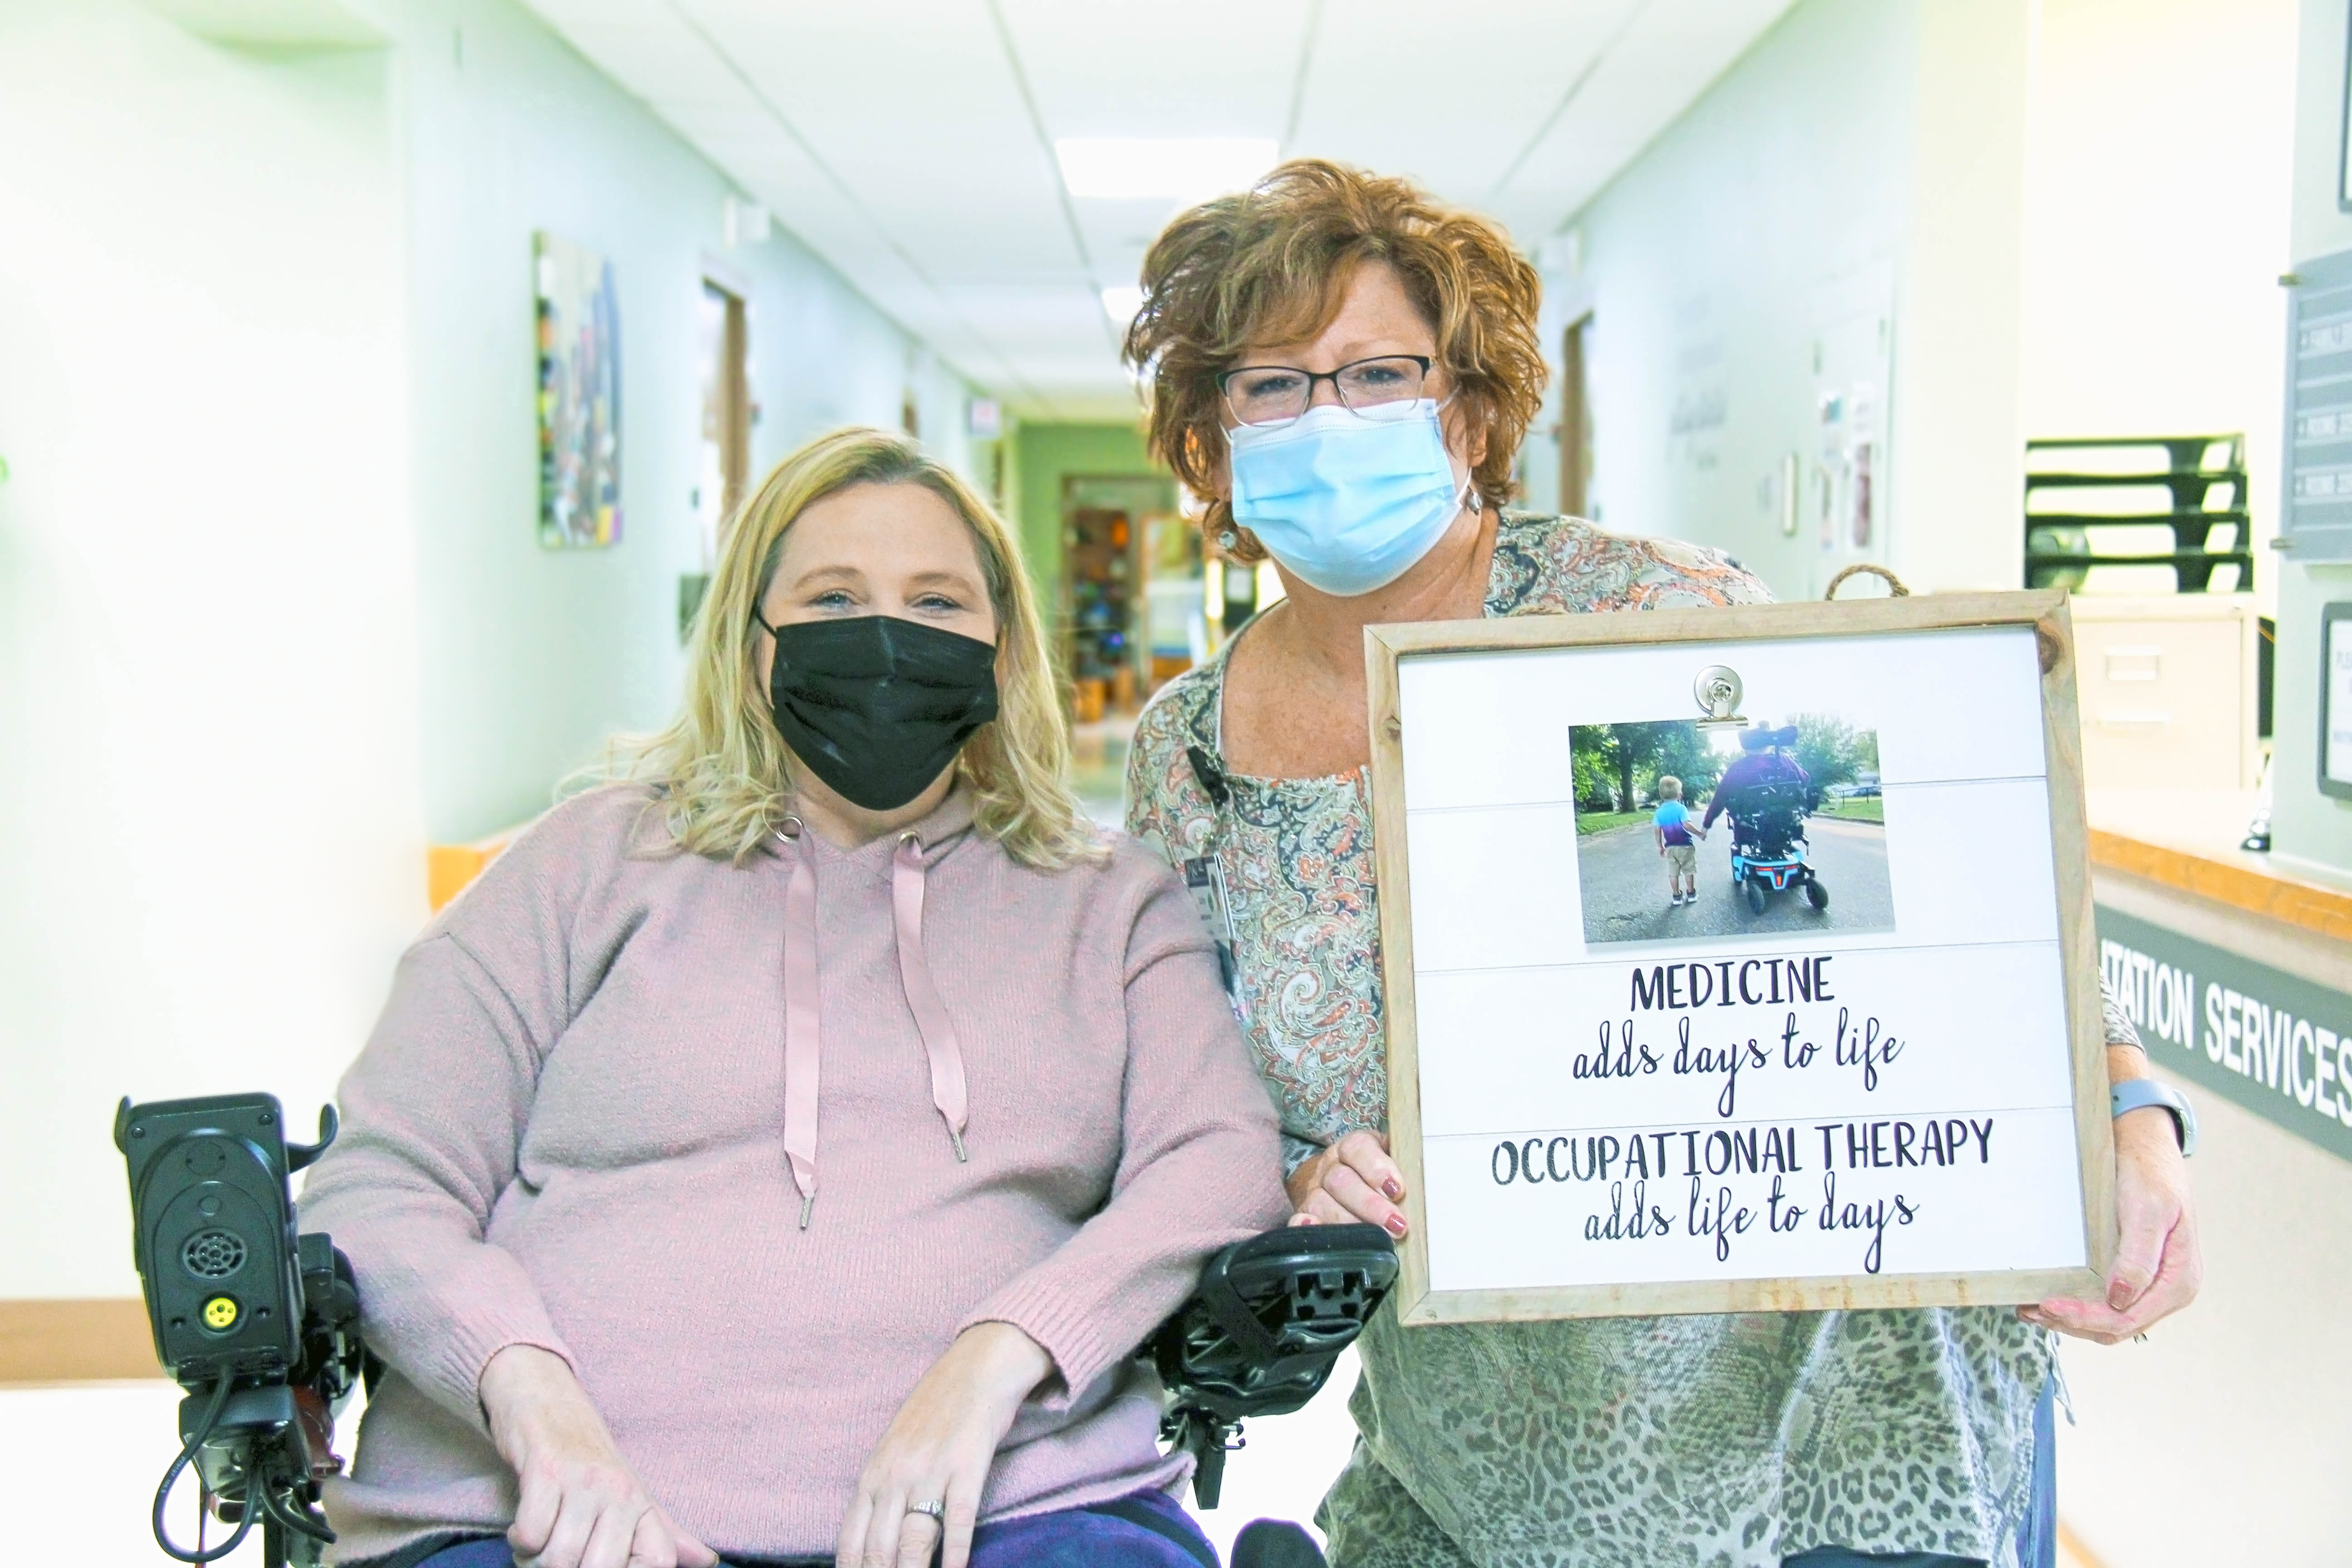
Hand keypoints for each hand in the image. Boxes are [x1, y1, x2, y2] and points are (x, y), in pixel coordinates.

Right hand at [480, 1345, 716, 1567]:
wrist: (547, 1400)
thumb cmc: (589, 1459)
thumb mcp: (632, 1494)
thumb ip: (665, 1535)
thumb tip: (708, 1561)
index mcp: (643, 1503)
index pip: (658, 1561)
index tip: (596, 1566)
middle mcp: (619, 1490)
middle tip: (554, 1558)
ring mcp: (583, 1479)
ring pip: (559, 1558)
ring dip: (537, 1561)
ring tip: (538, 1543)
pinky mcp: (545, 1469)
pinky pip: (531, 1534)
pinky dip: (521, 1542)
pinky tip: (523, 1528)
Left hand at [836, 1322, 1051, 1567]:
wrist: (975, 1368)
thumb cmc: (933, 1411)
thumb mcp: (893, 1449)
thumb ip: (881, 1491)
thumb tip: (871, 1541)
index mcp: (873, 1475)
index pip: (853, 1541)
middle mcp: (896, 1476)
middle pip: (880, 1548)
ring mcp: (931, 1471)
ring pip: (914, 1539)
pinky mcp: (967, 1466)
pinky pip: (958, 1518)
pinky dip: (957, 1551)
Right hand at [1285, 1129, 1406, 1237]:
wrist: (1344, 1178)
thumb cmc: (1379, 1173)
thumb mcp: (1393, 1160)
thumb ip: (1406, 1166)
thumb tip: (1429, 1182)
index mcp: (1353, 1147)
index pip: (1359, 1149)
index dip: (1377, 1169)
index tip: (1398, 1190)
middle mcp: (1330, 1165)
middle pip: (1341, 1181)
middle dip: (1371, 1206)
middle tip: (1397, 1225)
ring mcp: (1315, 1189)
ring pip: (1322, 1203)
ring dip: (1350, 1223)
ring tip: (1377, 1240)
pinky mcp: (1305, 1212)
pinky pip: (1301, 1219)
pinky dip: (1306, 1227)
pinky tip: (1315, 1230)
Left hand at [2021, 1056, 2200, 1343]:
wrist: (2145, 1146)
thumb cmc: (2148, 1173)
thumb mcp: (2147, 1208)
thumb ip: (2138, 1257)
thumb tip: (2119, 1299)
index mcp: (2179, 1281)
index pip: (2128, 1317)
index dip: (2086, 1318)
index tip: (2047, 1305)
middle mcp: (2169, 1291)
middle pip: (2117, 1326)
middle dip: (2073, 1323)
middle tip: (2030, 1310)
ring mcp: (2152, 1287)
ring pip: (2110, 1321)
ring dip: (2071, 1321)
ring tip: (2031, 1309)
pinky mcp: (2134, 1277)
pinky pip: (2106, 1304)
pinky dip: (2078, 1307)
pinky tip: (2049, 1298)